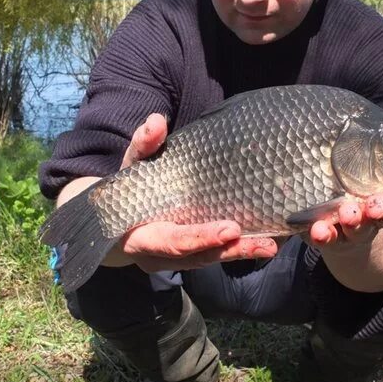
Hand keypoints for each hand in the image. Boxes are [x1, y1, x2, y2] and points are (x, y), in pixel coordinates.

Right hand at [102, 113, 278, 272]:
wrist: (111, 219)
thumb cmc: (124, 188)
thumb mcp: (131, 165)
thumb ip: (143, 145)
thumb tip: (156, 121)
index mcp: (141, 236)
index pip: (172, 242)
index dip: (200, 237)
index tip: (230, 229)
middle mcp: (158, 255)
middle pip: (198, 257)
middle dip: (230, 250)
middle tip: (264, 244)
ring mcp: (175, 259)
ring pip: (210, 258)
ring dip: (241, 252)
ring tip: (271, 245)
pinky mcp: (189, 256)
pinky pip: (215, 254)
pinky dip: (238, 249)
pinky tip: (266, 242)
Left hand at [307, 173, 382, 253]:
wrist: (342, 224)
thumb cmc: (366, 190)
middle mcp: (368, 220)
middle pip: (378, 219)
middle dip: (380, 212)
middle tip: (373, 206)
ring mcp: (345, 229)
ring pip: (352, 229)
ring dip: (352, 222)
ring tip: (347, 213)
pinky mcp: (322, 233)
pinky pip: (323, 237)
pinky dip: (322, 235)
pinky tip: (318, 229)